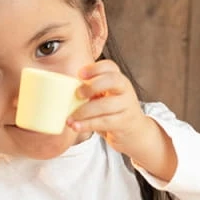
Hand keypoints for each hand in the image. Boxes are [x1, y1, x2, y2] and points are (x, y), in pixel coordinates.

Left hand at [69, 60, 176, 180]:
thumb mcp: (106, 96)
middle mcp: (125, 90)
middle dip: (92, 86)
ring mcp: (127, 106)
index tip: (79, 74)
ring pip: (105, 105)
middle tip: (77, 94)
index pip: (110, 67)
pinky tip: (76, 126)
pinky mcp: (124, 123)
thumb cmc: (114, 112)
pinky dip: (87, 124)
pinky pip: (104, 122)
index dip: (94, 68)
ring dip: (84, 112)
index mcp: (118, 79)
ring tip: (70, 118)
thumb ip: (92, 90)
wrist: (135, 132)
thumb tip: (64, 90)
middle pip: (112, 80)